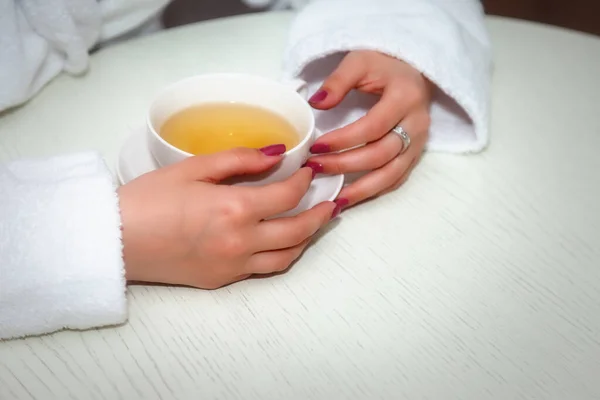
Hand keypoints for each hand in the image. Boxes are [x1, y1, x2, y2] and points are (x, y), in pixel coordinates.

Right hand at [118, 146, 336, 288]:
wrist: (115, 240)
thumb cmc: (148, 199)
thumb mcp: (192, 168)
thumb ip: (238, 159)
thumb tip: (276, 154)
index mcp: (235, 209)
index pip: (288, 195)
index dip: (304, 181)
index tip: (308, 170)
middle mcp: (241, 242)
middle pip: (298, 230)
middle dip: (320, 213)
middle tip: (330, 201)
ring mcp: (233, 265)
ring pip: (287, 256)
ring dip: (306, 238)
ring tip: (314, 223)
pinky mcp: (222, 280)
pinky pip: (263, 270)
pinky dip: (280, 254)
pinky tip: (280, 241)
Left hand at [306, 50, 432, 207]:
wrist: (412, 69)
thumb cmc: (383, 64)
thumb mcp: (359, 61)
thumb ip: (338, 81)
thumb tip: (317, 104)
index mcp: (405, 97)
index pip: (372, 126)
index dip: (343, 140)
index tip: (315, 147)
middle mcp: (416, 123)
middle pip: (381, 154)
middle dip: (346, 165)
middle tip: (315, 169)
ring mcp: (419, 142)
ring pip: (392, 174)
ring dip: (362, 189)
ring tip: (334, 199)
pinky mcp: (416, 154)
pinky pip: (397, 179)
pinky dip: (375, 191)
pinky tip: (352, 198)